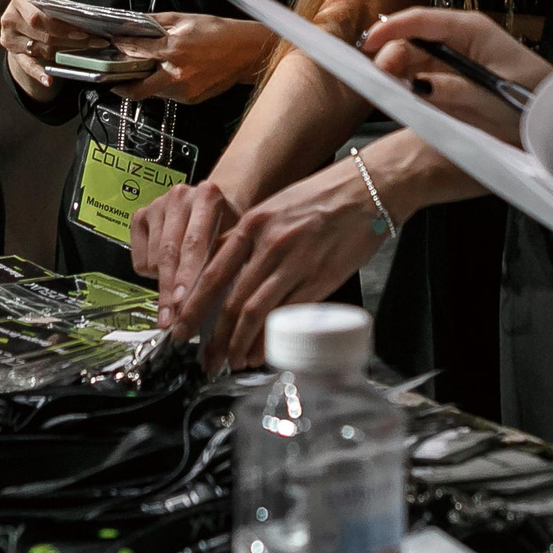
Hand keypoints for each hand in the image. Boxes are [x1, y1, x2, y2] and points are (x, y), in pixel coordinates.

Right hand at [0, 0, 97, 89]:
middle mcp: (10, 19)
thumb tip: (87, 20)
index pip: (40, 18)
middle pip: (44, 36)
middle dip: (72, 41)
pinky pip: (27, 66)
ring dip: (65, 54)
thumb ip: (61, 8)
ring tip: (86, 54)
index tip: (83, 33)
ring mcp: (10, 38)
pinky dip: (39, 74)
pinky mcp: (13, 54)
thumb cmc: (38, 5)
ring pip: (42, 50)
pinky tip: (48, 81)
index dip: (62, 28)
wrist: (21, 14)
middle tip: (94, 43)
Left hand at [110, 13, 273, 104]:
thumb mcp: (186, 19)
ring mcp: (184, 90)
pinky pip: (169, 95)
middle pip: (137, 88)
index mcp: (174, 49)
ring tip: (147, 71)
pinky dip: (164, 86)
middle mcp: (177, 73)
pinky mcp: (191, 99)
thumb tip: (137, 22)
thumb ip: (157, 21)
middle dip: (122, 85)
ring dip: (146, 83)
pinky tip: (170, 74)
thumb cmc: (220, 33)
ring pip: (154, 92)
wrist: (246, 52)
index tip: (116, 45)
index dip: (122, 47)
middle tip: (115, 79)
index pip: (136, 51)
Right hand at [132, 178, 245, 325]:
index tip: (182, 304)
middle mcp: (180, 196)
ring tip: (178, 296)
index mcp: (208, 197)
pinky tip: (167, 270)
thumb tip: (212, 306)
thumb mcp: (235, 240)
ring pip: (153, 259)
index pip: (194, 243)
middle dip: (169, 291)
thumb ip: (224, 265)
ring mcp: (157, 204)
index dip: (187, 276)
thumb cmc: (228, 225)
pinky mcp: (140, 215)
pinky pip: (139, 260)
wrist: (213, 202)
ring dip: (163, 284)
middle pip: (169, 253)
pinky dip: (151, 273)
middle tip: (170, 319)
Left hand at [173, 161, 388, 372]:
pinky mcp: (320, 280)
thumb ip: (249, 237)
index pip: (213, 272)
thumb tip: (225, 269)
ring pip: (256, 312)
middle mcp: (269, 244)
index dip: (194, 305)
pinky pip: (288, 317)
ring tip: (230, 362)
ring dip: (239, 344)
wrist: (368, 189)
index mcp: (253, 224)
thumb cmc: (322, 197)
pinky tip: (261, 353)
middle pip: (231, 300)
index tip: (184, 327)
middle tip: (204, 358)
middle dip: (213, 337)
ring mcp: (296, 264)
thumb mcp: (275, 207)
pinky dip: (270, 339)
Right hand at [362, 7, 551, 146]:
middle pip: (411, 40)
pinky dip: (406, 87)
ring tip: (386, 90)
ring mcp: (453, 59)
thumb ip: (453, 90)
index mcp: (470, 30)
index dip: (391, 29)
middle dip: (390, 56)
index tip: (368, 43)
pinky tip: (399, 97)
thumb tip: (416, 84)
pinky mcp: (450, 79)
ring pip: (411, 60)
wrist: (551, 118)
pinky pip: (420, 78)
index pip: (422, 20)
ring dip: (396, 73)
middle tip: (379, 80)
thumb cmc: (531, 98)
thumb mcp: (491, 95)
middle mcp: (458, 40)